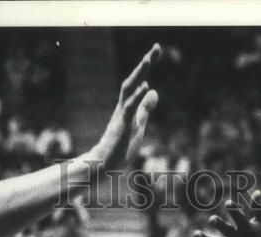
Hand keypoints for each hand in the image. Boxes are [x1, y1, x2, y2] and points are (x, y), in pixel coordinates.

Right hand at [89, 44, 161, 169]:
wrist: (104, 165)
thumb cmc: (120, 146)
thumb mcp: (138, 124)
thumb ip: (145, 108)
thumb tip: (154, 91)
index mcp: (128, 106)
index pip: (139, 81)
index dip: (147, 66)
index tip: (157, 50)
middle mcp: (123, 106)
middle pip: (133, 80)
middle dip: (145, 63)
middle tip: (156, 47)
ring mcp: (121, 115)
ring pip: (128, 89)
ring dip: (139, 74)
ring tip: (149, 60)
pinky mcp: (121, 126)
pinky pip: (129, 108)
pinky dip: (136, 97)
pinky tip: (146, 86)